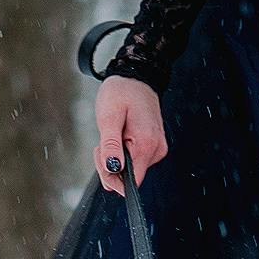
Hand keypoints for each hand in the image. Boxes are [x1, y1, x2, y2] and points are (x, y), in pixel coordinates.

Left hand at [95, 74, 167, 188]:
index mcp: (147, 143)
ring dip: (114, 158)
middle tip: (103, 142)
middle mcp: (156, 149)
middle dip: (109, 165)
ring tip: (113, 133)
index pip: (131, 181)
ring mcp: (156, 148)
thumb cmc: (121, 92)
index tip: (102, 155)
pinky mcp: (153, 146)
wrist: (135, 77)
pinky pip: (134, 160)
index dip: (112, 176)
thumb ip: (110, 146)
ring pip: (130, 170)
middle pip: (129, 177)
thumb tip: (113, 169)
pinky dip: (121, 153)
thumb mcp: (108, 117)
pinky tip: (120, 135)